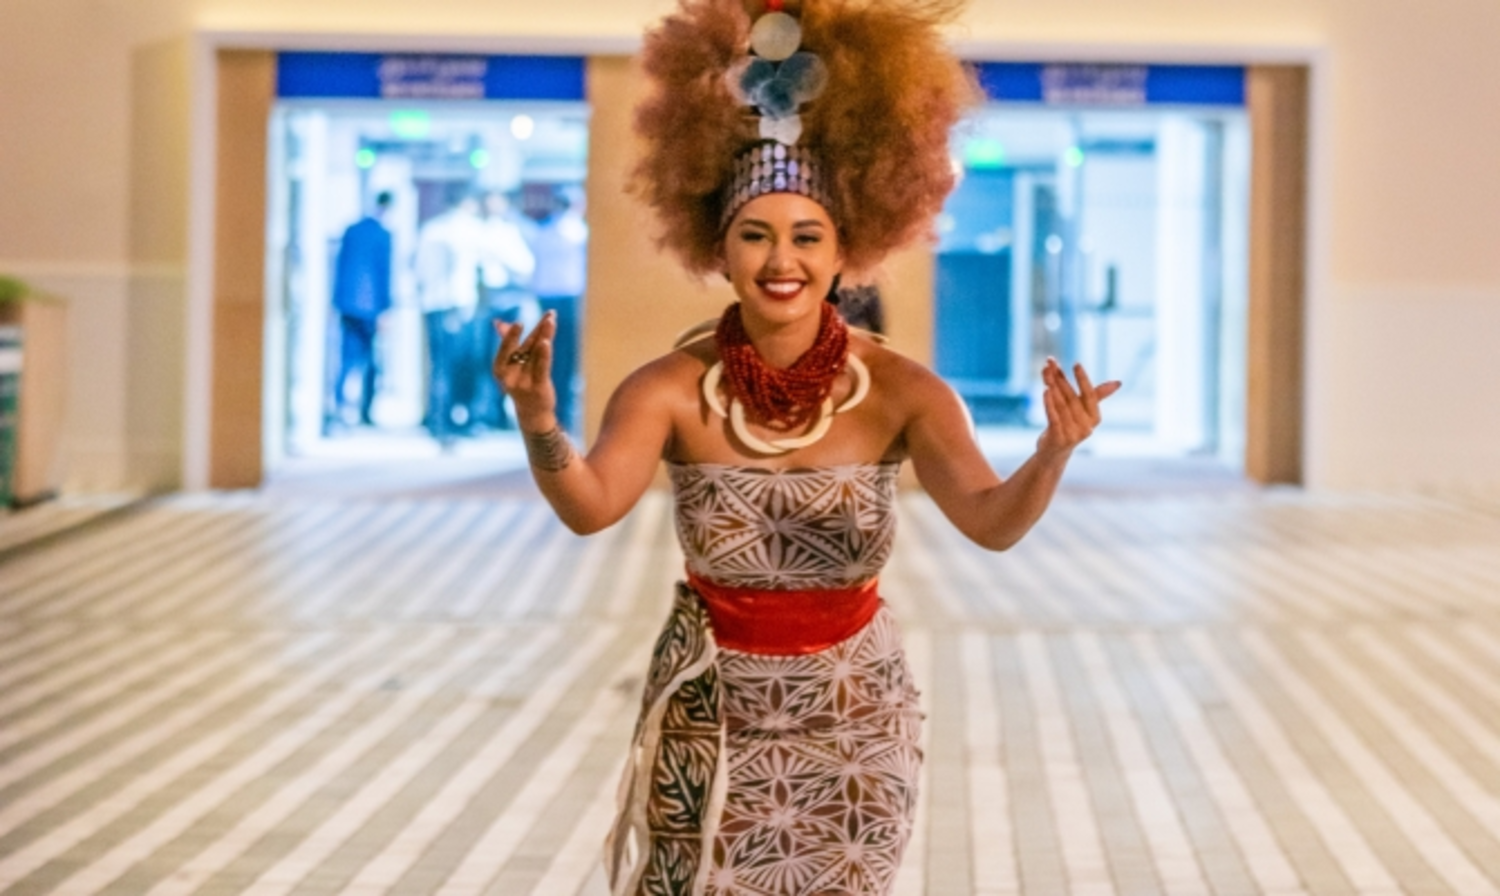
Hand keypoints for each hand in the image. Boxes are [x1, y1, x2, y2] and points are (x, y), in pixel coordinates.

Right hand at [492, 311, 558, 430]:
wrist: (532, 412)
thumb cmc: (522, 383)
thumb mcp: (514, 364)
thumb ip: (508, 343)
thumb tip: (498, 322)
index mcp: (499, 368)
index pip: (507, 348)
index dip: (512, 335)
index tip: (518, 323)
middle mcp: (509, 376)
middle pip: (525, 347)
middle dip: (538, 330)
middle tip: (549, 315)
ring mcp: (523, 382)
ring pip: (536, 354)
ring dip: (545, 335)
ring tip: (550, 321)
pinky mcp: (538, 387)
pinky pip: (541, 368)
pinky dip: (543, 355)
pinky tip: (546, 342)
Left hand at [1036, 357, 1120, 459]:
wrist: (1054, 452)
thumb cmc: (1069, 426)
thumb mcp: (1082, 411)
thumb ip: (1097, 395)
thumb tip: (1118, 382)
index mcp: (1094, 417)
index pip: (1090, 394)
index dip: (1083, 379)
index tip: (1076, 364)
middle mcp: (1087, 426)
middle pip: (1072, 397)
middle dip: (1061, 378)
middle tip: (1051, 362)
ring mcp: (1073, 433)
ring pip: (1061, 405)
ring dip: (1053, 387)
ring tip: (1046, 372)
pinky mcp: (1059, 438)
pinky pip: (1053, 417)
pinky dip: (1049, 403)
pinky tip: (1045, 390)